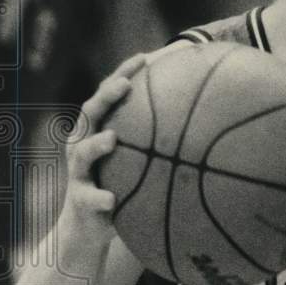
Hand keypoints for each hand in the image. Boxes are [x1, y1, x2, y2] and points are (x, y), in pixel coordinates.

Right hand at [62, 53, 145, 242]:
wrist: (88, 227)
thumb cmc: (120, 181)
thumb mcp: (136, 157)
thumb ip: (158, 137)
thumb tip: (206, 115)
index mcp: (97, 129)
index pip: (108, 95)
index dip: (122, 74)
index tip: (143, 57)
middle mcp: (83, 145)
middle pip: (89, 114)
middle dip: (105, 97)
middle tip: (124, 85)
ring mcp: (79, 173)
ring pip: (82, 154)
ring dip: (95, 145)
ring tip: (111, 138)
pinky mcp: (80, 201)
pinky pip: (89, 199)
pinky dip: (100, 198)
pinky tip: (112, 199)